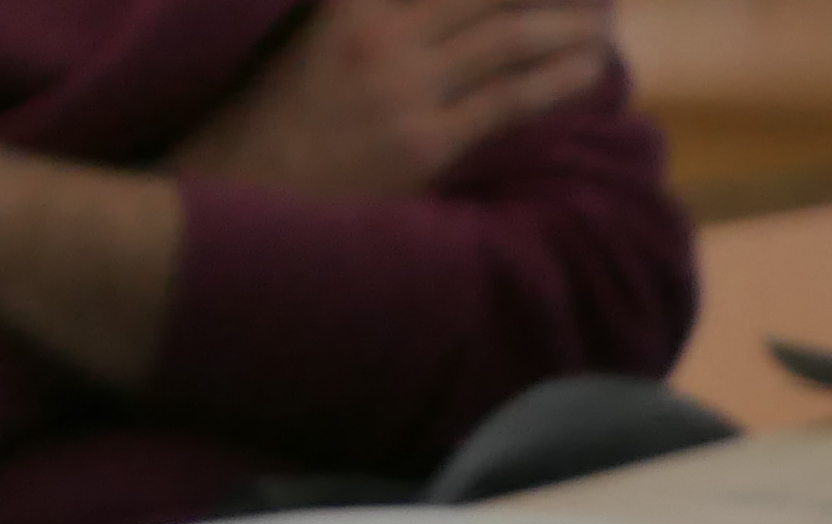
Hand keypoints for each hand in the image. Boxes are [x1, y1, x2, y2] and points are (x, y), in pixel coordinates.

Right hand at [174, 0, 616, 198]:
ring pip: (509, 36)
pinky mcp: (422, 143)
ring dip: (567, 24)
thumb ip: (368, 14)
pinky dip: (559, 78)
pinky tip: (593, 69)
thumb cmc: (267, 125)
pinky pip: (509, 100)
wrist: (228, 197)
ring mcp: (403, 86)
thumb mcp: (308, 38)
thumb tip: (426, 18)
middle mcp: (380, 30)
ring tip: (602, 24)